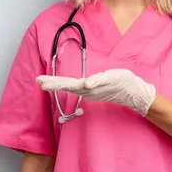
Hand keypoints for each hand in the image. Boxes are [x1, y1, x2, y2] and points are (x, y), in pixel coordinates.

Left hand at [36, 69, 155, 115]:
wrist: (134, 93)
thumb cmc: (124, 82)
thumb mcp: (112, 78)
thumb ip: (98, 81)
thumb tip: (85, 84)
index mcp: (88, 86)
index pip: (67, 84)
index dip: (54, 82)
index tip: (41, 82)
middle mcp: (86, 90)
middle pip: (66, 86)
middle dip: (52, 83)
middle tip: (38, 81)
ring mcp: (89, 92)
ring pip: (70, 87)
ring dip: (58, 85)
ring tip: (46, 83)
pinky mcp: (93, 91)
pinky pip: (76, 88)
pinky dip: (68, 86)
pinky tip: (65, 86)